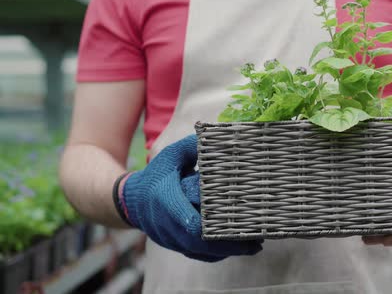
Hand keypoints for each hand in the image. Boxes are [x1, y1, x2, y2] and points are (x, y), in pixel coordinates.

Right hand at [117, 135, 262, 261]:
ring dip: (227, 251)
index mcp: (164, 198)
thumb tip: (216, 139)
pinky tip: (238, 250)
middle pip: (197, 241)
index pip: (182, 215)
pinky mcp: (175, 246)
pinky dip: (217, 255)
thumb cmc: (157, 174)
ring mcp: (170, 238)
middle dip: (226, 244)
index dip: (201, 224)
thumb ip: (191, 147)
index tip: (227, 226)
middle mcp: (165, 223)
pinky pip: (197, 255)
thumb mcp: (171, 156)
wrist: (132, 202)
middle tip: (255, 242)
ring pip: (199, 252)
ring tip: (254, 246)